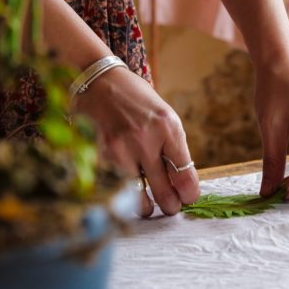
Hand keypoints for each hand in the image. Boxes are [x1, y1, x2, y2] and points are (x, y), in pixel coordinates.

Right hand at [72, 67, 199, 216]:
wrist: (100, 80)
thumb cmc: (137, 101)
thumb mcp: (165, 118)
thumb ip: (173, 149)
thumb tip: (182, 184)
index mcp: (169, 129)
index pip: (185, 176)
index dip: (189, 194)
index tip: (188, 198)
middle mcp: (146, 140)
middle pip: (165, 193)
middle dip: (171, 206)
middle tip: (171, 207)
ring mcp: (120, 150)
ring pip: (138, 199)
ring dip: (146, 207)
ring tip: (149, 206)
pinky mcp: (99, 155)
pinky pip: (116, 188)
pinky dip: (123, 195)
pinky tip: (126, 191)